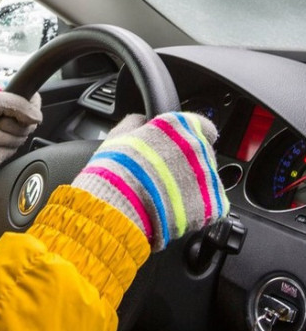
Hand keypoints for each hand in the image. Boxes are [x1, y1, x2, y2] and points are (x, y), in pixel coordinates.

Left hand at [0, 83, 41, 162]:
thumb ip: (18, 105)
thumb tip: (37, 118)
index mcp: (8, 95)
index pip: (34, 101)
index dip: (28, 112)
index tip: (15, 117)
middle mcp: (8, 111)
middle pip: (29, 124)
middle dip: (12, 130)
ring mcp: (5, 128)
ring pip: (21, 139)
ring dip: (6, 142)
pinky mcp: (0, 144)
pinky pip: (13, 151)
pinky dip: (3, 153)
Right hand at [70, 111, 227, 250]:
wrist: (121, 204)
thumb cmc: (116, 170)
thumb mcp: (119, 135)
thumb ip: (135, 122)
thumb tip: (141, 120)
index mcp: (179, 126)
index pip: (202, 125)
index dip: (192, 137)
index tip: (182, 147)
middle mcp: (198, 146)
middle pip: (204, 153)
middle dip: (189, 163)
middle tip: (166, 176)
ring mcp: (208, 176)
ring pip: (208, 179)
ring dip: (193, 185)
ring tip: (168, 197)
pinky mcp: (213, 203)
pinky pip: (213, 204)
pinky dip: (199, 208)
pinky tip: (178, 210)